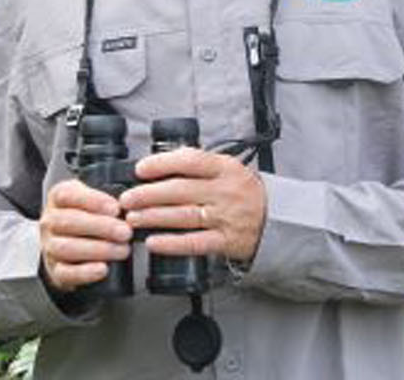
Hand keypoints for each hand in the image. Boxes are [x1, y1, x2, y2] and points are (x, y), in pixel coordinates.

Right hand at [39, 179, 131, 292]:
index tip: (115, 208)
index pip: (68, 195)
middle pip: (69, 222)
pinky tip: (103, 269)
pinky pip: (66, 273)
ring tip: (122, 250)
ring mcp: (50, 247)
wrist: (67, 245)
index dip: (93, 201)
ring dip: (98, 249)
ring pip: (67, 248)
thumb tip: (128, 203)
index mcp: (58, 198)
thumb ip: (104, 197)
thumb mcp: (90, 197)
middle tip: (125, 232)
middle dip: (101, 227)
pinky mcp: (55, 270)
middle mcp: (49, 222)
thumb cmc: (83, 217)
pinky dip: (85, 272)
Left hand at [120, 148, 266, 263]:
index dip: (162, 164)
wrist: (277, 219)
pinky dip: (173, 243)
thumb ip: (198, 164)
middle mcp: (224, 191)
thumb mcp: (227, 168)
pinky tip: (154, 242)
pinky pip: (195, 243)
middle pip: (180, 190)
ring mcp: (225, 217)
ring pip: (183, 216)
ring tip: (133, 218)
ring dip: (154, 217)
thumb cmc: (244, 191)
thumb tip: (161, 161)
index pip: (189, 161)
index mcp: (224, 168)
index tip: (140, 169)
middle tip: (127, 199)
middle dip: (148, 194)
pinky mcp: (226, 241)